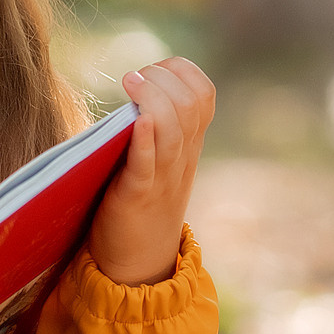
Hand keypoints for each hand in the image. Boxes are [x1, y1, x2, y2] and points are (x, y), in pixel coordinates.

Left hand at [87, 57, 213, 286]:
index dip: (181, 72)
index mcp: (187, 145)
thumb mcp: (154, 162)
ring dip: (153, 99)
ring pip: (174, 129)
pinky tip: (140, 118)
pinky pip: (148, 163)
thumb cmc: (135, 206)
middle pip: (191, 104)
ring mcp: (162, 177)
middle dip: (165, 79)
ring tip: (130, 81)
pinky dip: (146, 138)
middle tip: (134, 77)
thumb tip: (132, 87)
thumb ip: (151, 130)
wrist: (137, 264)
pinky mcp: (136, 196)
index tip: (151, 69)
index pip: (203, 94)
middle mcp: (181, 158)